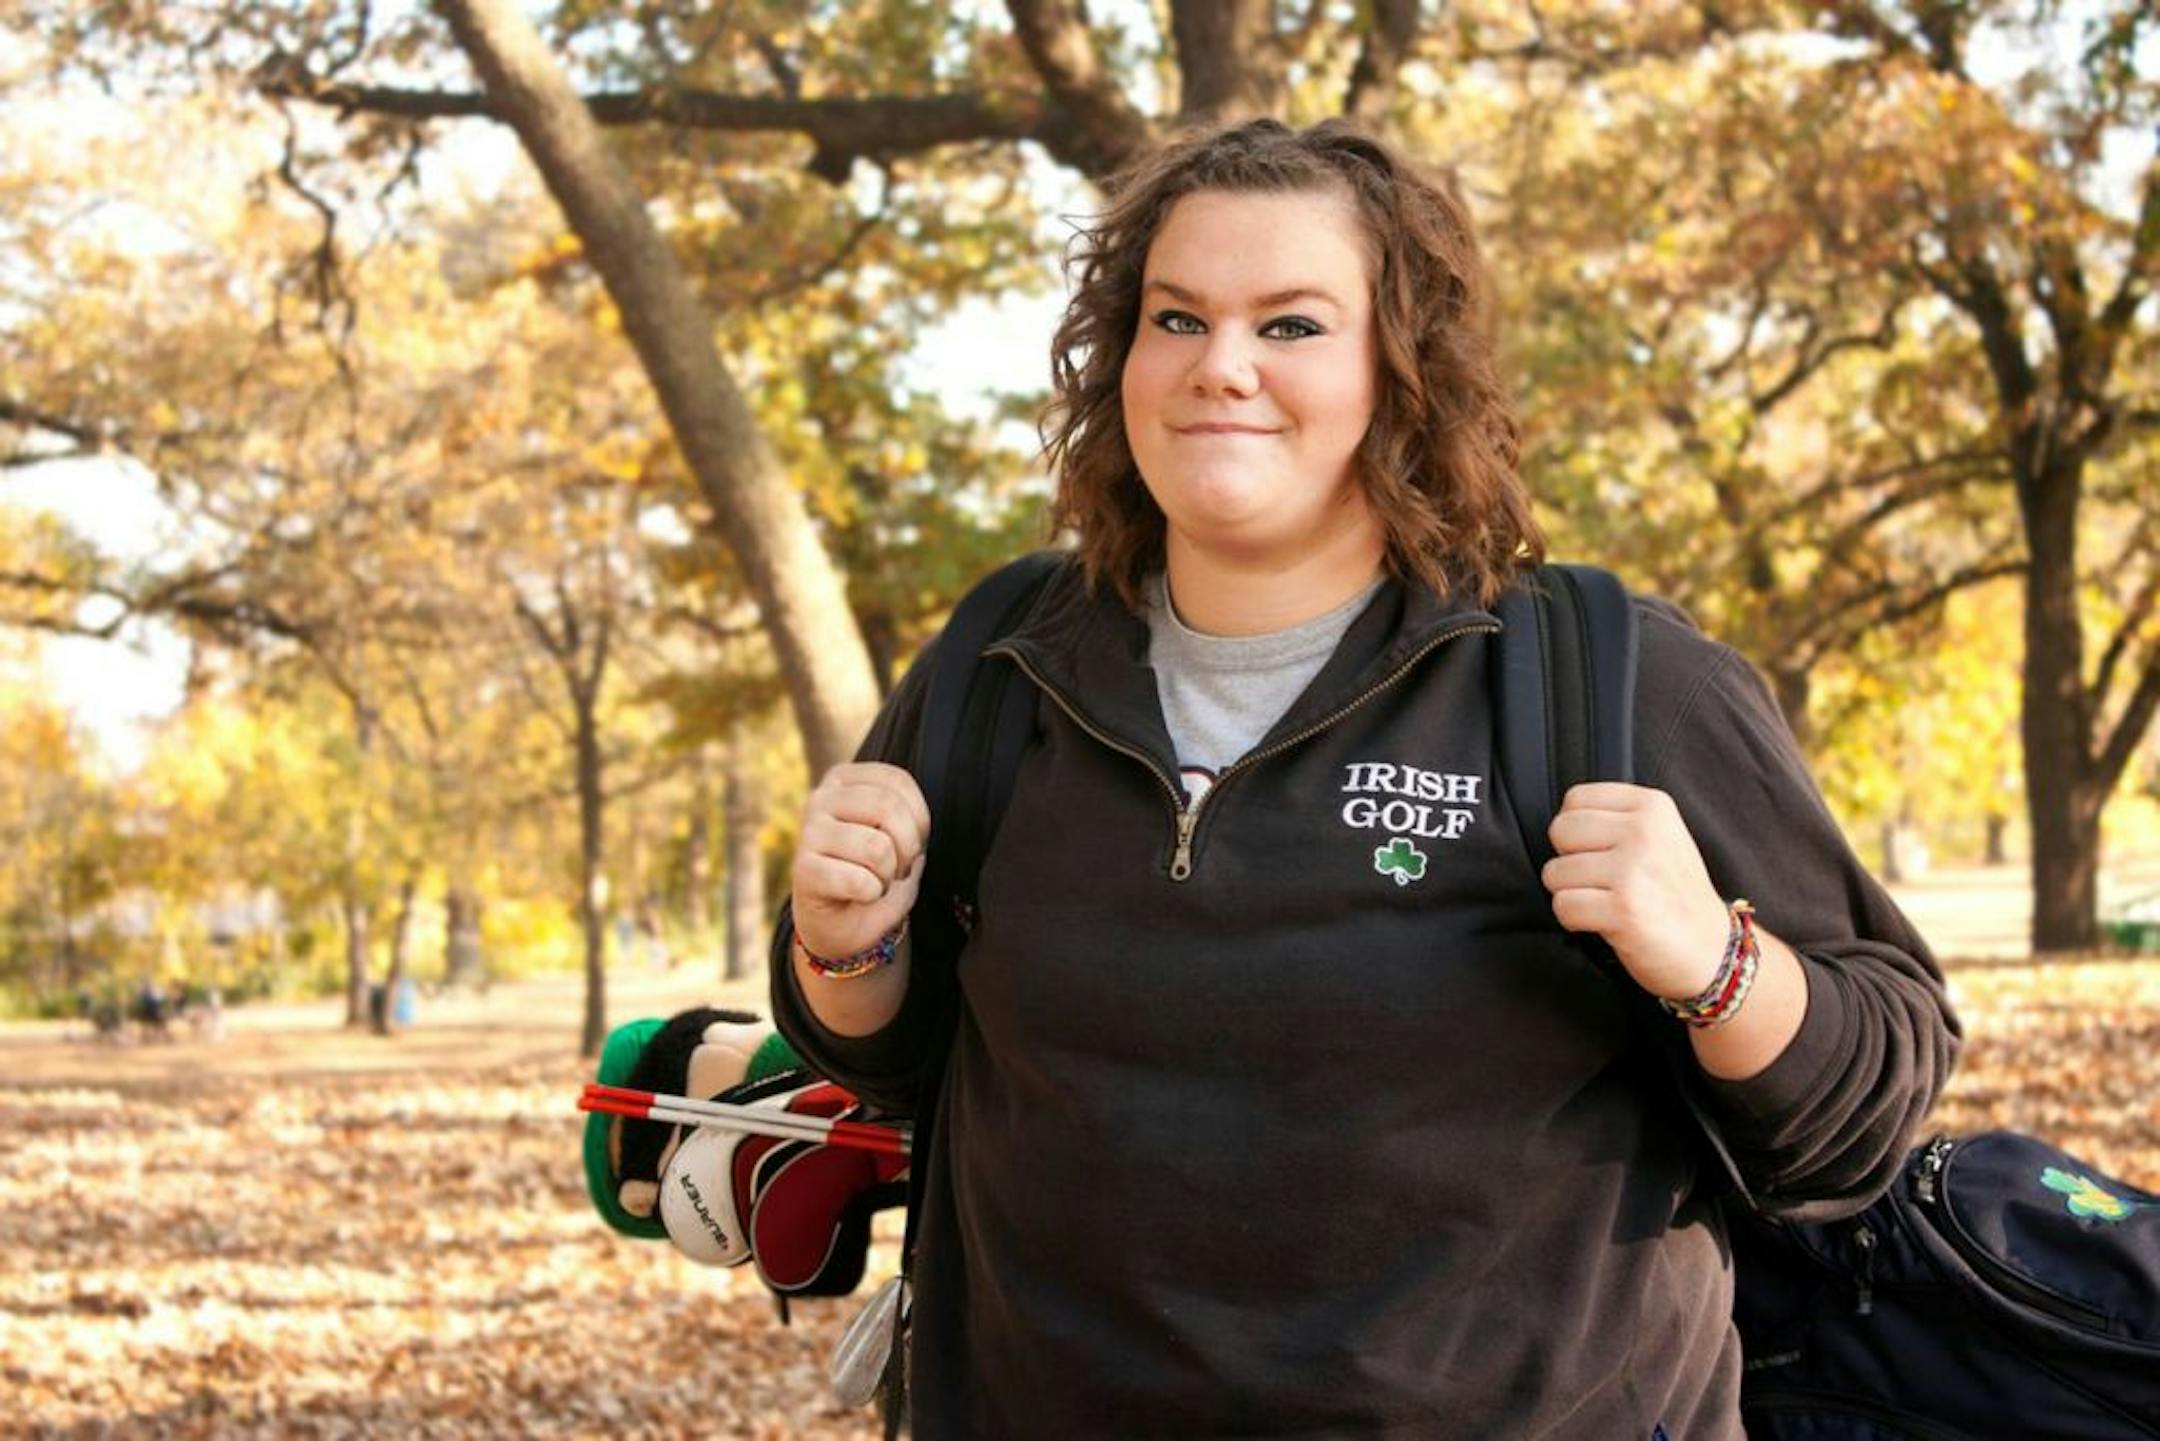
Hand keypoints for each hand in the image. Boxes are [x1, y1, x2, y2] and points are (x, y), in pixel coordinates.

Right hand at [791, 762, 930, 960]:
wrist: (838, 923)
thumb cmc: (873, 873)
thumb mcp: (898, 837)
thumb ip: (908, 818)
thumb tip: (918, 823)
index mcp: (843, 780)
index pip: (898, 782)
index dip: (920, 819)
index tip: (913, 843)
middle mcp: (820, 798)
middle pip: (888, 806)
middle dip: (908, 847)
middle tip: (900, 869)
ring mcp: (808, 832)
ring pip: (877, 847)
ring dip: (889, 874)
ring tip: (877, 881)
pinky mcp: (803, 870)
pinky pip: (860, 881)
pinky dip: (872, 894)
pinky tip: (860, 896)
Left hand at [1540, 782, 1731, 1001]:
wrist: (1710, 949)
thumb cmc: (1675, 895)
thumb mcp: (1661, 835)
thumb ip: (1616, 818)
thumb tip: (1563, 819)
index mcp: (1652, 806)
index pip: (1575, 800)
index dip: (1576, 831)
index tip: (1599, 851)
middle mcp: (1644, 831)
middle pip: (1560, 832)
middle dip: (1569, 861)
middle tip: (1600, 880)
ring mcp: (1633, 869)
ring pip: (1555, 872)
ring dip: (1571, 894)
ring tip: (1606, 901)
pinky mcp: (1623, 908)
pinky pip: (1563, 906)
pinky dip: (1574, 919)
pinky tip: (1603, 920)